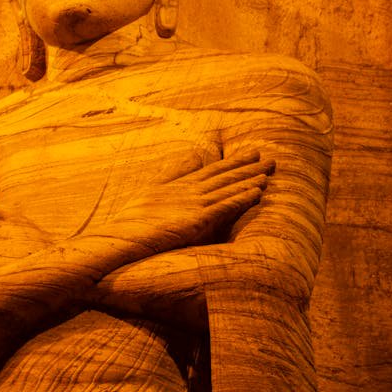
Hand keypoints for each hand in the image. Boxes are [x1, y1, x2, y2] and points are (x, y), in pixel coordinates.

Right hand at [112, 151, 274, 253]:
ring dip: (250, 180)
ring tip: (270, 173)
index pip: (213, 171)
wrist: (121, 237)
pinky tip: (258, 192)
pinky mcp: (197, 220)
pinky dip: (242, 198)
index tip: (252, 155)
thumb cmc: (132, 221)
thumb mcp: (152, 191)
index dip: (234, 163)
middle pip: (225, 177)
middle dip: (248, 168)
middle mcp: (190, 191)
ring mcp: (194, 204)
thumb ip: (173, 174)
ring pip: (229, 189)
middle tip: (271, 159)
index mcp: (180, 186)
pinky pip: (225, 206)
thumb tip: (191, 158)